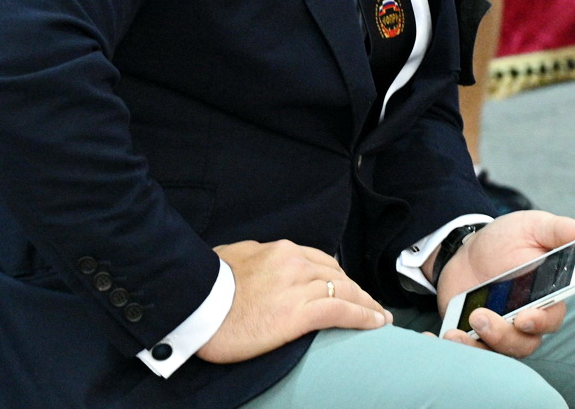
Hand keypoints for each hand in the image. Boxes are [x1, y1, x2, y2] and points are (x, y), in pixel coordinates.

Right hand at [197, 240, 389, 363]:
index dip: (337, 276)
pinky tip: (377, 323)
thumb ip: (253, 257)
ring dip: (367, 304)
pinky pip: (343, 312)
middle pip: (338, 275)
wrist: (195, 307)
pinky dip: (364, 317)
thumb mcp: (232, 257)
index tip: (347, 286)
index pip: (320, 261)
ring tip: (379, 315)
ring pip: (346, 291)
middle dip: (356, 290)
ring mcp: (300, 287)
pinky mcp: (301, 313)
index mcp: (281, 250)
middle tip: (369, 303)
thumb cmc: (206, 286)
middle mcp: (296, 263)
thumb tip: (257, 259)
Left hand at [434, 211, 574, 357]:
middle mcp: (525, 319)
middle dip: (504, 336)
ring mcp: (499, 330)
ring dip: (479, 346)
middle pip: (524, 343)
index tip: (524, 318)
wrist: (465, 248)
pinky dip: (458, 348)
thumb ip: (559, 231)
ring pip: (497, 353)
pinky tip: (448, 336)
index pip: (551, 318)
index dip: (540, 322)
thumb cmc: (506, 239)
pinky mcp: (474, 335)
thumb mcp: (532, 227)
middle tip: (482, 317)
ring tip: (461, 327)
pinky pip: (470, 352)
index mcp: (545, 296)